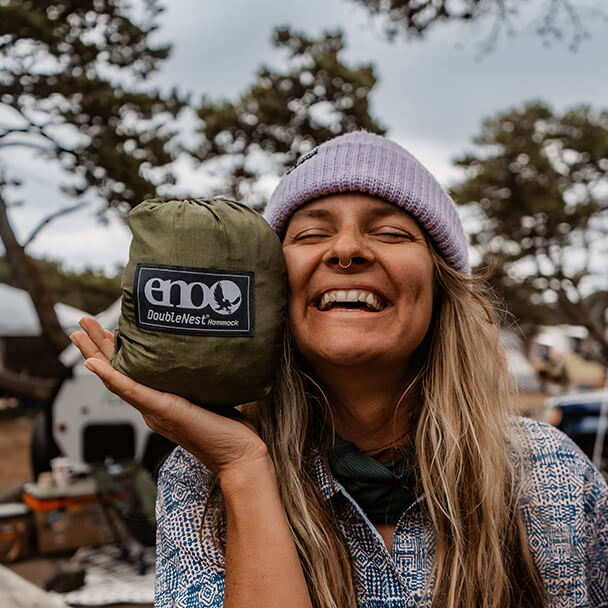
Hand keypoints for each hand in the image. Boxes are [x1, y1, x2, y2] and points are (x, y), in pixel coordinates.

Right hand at [70, 317, 269, 478]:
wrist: (239, 455)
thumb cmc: (230, 430)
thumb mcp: (209, 396)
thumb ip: (199, 380)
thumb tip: (205, 357)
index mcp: (160, 404)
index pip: (130, 374)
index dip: (115, 353)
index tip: (106, 331)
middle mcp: (151, 408)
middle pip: (116, 373)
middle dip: (96, 347)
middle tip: (81, 325)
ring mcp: (154, 410)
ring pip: (116, 378)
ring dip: (95, 354)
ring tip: (80, 333)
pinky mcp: (164, 410)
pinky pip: (131, 391)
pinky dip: (111, 376)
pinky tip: (93, 364)